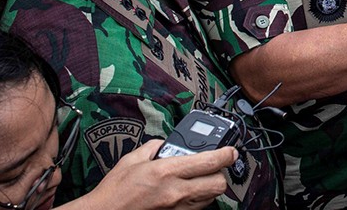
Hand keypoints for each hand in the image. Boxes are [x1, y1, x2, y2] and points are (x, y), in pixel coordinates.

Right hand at [79, 140, 234, 209]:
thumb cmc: (114, 191)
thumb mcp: (132, 160)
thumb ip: (154, 147)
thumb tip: (165, 143)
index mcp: (167, 171)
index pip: (210, 161)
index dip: (227, 154)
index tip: (232, 151)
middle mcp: (176, 192)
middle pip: (218, 184)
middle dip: (220, 174)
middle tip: (213, 167)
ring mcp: (176, 208)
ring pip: (210, 198)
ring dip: (208, 188)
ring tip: (196, 180)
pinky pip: (196, 209)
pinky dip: (196, 201)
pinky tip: (185, 194)